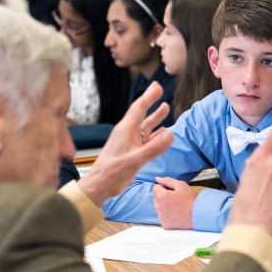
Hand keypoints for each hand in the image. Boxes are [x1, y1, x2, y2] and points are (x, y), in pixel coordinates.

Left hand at [77, 82, 172, 206]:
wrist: (101, 185)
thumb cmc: (112, 172)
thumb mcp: (134, 160)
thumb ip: (153, 148)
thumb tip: (170, 134)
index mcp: (125, 130)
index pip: (139, 108)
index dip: (149, 96)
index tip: (157, 86)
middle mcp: (128, 134)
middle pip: (142, 114)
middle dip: (151, 102)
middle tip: (160, 90)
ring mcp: (130, 143)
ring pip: (146, 127)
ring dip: (155, 118)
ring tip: (165, 107)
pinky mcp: (133, 152)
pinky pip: (147, 140)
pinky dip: (156, 135)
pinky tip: (163, 133)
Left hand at [153, 177, 196, 228]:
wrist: (199, 215)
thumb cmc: (191, 200)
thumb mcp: (181, 185)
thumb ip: (167, 180)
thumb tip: (157, 179)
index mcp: (161, 196)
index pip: (156, 187)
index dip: (165, 187)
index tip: (173, 191)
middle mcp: (158, 207)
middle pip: (156, 197)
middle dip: (164, 196)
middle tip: (176, 199)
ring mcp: (161, 217)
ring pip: (159, 207)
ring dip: (165, 205)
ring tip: (177, 206)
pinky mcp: (165, 224)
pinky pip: (163, 216)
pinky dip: (167, 214)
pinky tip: (177, 213)